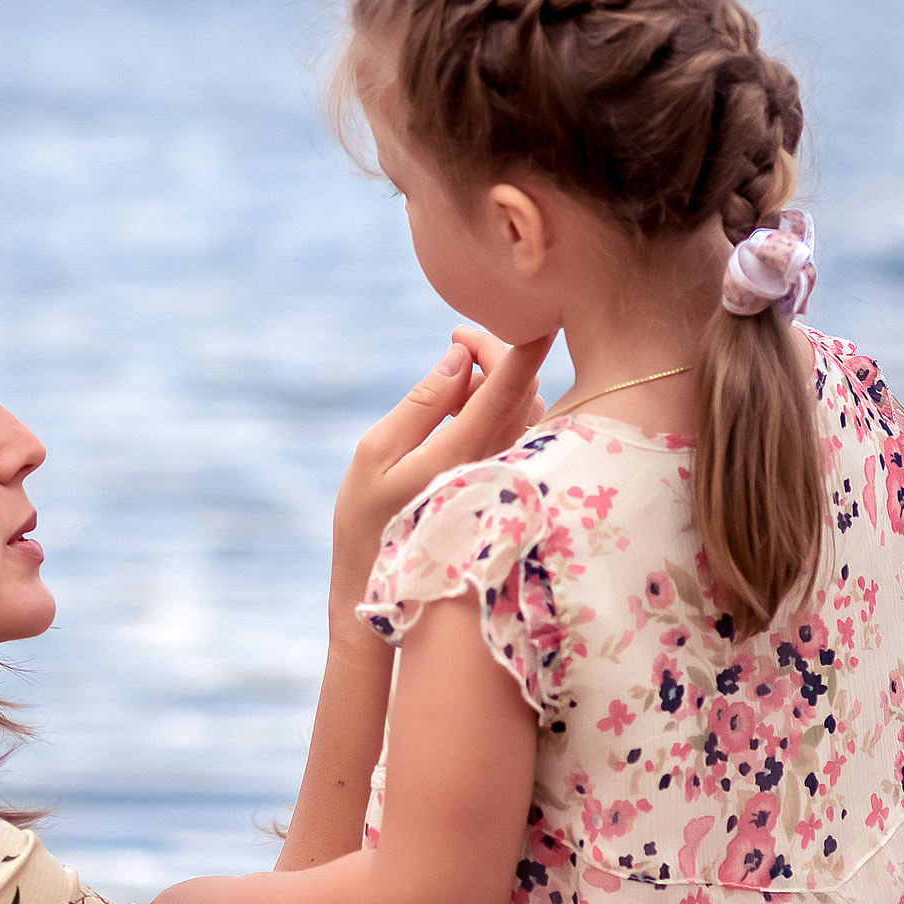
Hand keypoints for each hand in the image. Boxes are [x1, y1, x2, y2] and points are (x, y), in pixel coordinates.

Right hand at [332, 327, 552, 628]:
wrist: (387, 594)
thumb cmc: (368, 523)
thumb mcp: (375, 456)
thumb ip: (420, 403)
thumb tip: (458, 358)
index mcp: (461, 453)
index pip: (508, 387)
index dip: (525, 344)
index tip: (535, 309)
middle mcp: (496, 465)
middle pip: (518, 389)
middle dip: (496, 351)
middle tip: (457, 339)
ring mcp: (506, 479)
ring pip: (523, 408)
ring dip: (497, 380)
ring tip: (454, 380)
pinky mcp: (506, 488)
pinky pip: (518, 431)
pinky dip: (499, 406)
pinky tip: (464, 412)